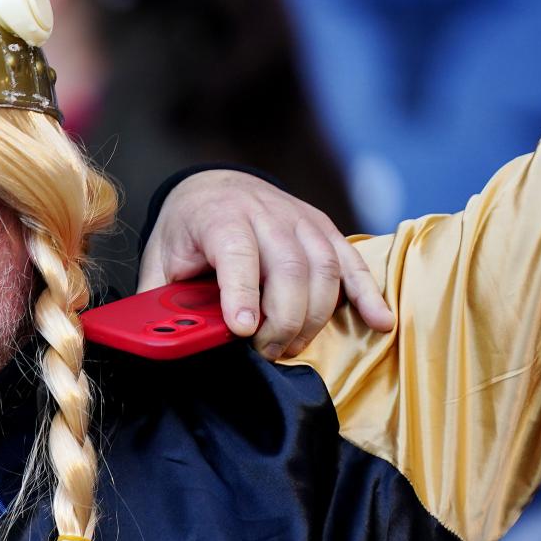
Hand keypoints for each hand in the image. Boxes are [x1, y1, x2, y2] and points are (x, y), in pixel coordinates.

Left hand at [141, 171, 394, 359]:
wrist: (215, 188)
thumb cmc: (186, 231)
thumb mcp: (160, 258)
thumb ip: (160, 298)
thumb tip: (160, 340)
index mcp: (220, 217)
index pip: (237, 253)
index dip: (241, 293)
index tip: (242, 330)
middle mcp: (266, 214)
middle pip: (289, 268)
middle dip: (281, 320)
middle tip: (265, 352)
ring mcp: (301, 220)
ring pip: (323, 269)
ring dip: (313, 317)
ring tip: (291, 347)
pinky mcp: (325, 231)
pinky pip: (352, 263)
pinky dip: (369, 294)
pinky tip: (380, 322)